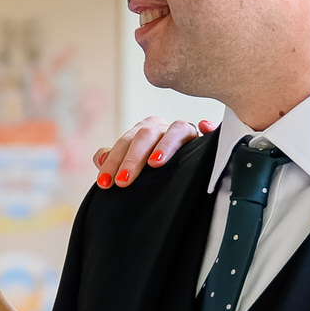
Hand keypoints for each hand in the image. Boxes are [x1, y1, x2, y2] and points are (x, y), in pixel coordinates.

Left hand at [92, 116, 214, 188]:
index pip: (124, 143)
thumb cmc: (150, 168)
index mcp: (142, 131)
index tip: (104, 183)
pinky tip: (205, 127)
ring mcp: (183, 131)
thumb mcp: (130, 163)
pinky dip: (208, 127)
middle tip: (123, 181)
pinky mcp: (203, 137)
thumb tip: (100, 158)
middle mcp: (161, 128)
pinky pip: (209, 128)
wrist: (180, 171)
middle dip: (133, 159)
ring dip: (165, 145)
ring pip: (175, 130)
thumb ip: (114, 159)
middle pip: (145, 136)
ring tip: (154, 163)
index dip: (113, 162)